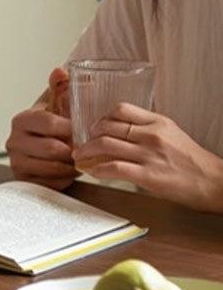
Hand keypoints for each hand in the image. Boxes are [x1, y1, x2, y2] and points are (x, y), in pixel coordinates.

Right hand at [6, 68, 75, 190]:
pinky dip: (64, 178)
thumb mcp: (56, 106)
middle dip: (72, 149)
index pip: (47, 122)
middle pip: (51, 148)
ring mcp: (16, 163)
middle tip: (85, 147)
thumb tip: (60, 71)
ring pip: (52, 167)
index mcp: (21, 121)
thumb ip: (60, 88)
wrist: (42, 152)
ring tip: (79, 159)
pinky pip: (49, 183)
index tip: (82, 129)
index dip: (69, 127)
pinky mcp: (23, 181)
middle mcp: (13, 142)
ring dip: (70, 165)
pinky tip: (70, 171)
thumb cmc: (52, 129)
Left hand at [72, 104, 222, 212]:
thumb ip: (148, 130)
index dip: (101, 117)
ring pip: (105, 145)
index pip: (121, 109)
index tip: (93, 127)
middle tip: (80, 143)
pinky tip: (93, 172)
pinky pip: (114, 168)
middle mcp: (151, 135)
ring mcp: (148, 155)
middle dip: (87, 135)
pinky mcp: (146, 175)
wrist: (210, 181)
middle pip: (107, 126)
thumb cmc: (191, 161)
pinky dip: (98, 170)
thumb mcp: (171, 134)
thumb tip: (125, 131)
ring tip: (79, 157)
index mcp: (157, 122)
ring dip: (86, 152)